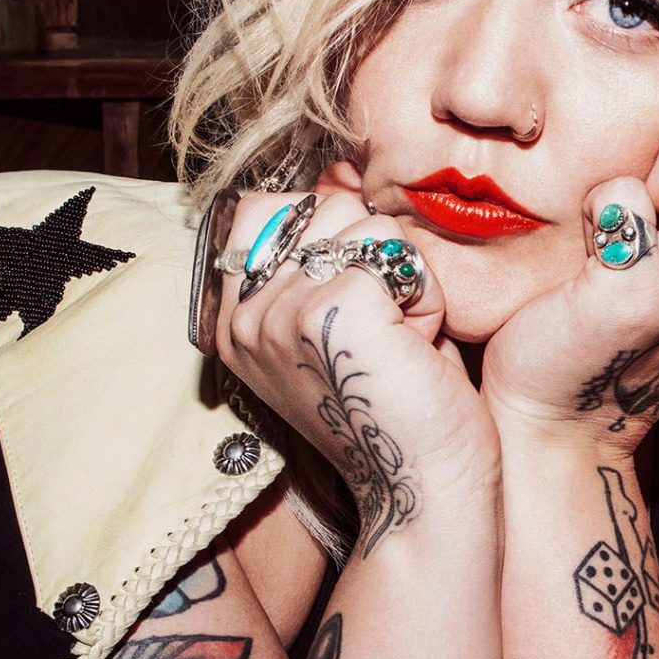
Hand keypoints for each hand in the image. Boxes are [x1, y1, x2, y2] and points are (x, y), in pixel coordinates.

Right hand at [207, 185, 496, 548]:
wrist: (424, 483)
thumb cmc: (395, 403)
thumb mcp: (334, 324)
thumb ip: (312, 258)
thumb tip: (335, 175)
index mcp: (232, 321)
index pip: (263, 208)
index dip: (326, 233)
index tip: (352, 300)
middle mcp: (243, 317)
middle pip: (321, 204)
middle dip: (373, 258)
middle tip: (382, 332)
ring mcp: (280, 313)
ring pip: (362, 222)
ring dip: (402, 277)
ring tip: (397, 341)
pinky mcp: (332, 310)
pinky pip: (398, 254)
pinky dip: (426, 297)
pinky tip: (416, 349)